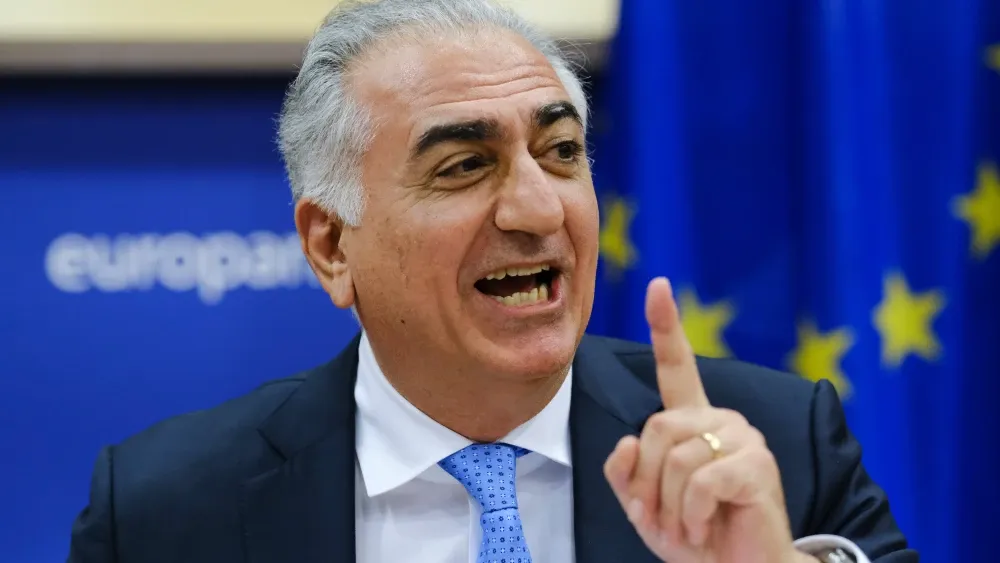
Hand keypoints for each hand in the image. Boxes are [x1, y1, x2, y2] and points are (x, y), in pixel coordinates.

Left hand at [603, 277, 804, 562]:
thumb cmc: (694, 536)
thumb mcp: (645, 506)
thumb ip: (625, 473)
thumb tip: (627, 440)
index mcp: (693, 422)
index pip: (677, 367)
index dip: (666, 326)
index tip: (658, 285)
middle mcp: (721, 419)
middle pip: (655, 427)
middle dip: (647, 483)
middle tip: (661, 519)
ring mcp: (744, 438)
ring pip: (675, 457)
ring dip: (669, 506)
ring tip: (687, 528)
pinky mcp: (757, 465)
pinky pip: (701, 481)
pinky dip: (691, 515)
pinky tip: (705, 528)